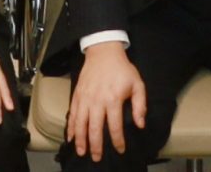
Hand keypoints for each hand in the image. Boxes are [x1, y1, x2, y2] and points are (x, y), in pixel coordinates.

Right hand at [66, 42, 145, 160]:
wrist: (103, 51)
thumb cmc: (122, 69)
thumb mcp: (137, 84)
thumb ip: (140, 105)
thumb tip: (140, 124)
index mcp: (113, 99)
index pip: (114, 126)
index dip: (117, 141)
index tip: (120, 149)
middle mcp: (97, 101)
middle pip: (94, 128)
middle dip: (96, 145)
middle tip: (97, 158)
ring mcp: (85, 98)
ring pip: (80, 123)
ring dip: (80, 139)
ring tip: (81, 152)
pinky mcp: (77, 95)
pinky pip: (72, 114)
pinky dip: (70, 127)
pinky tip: (70, 137)